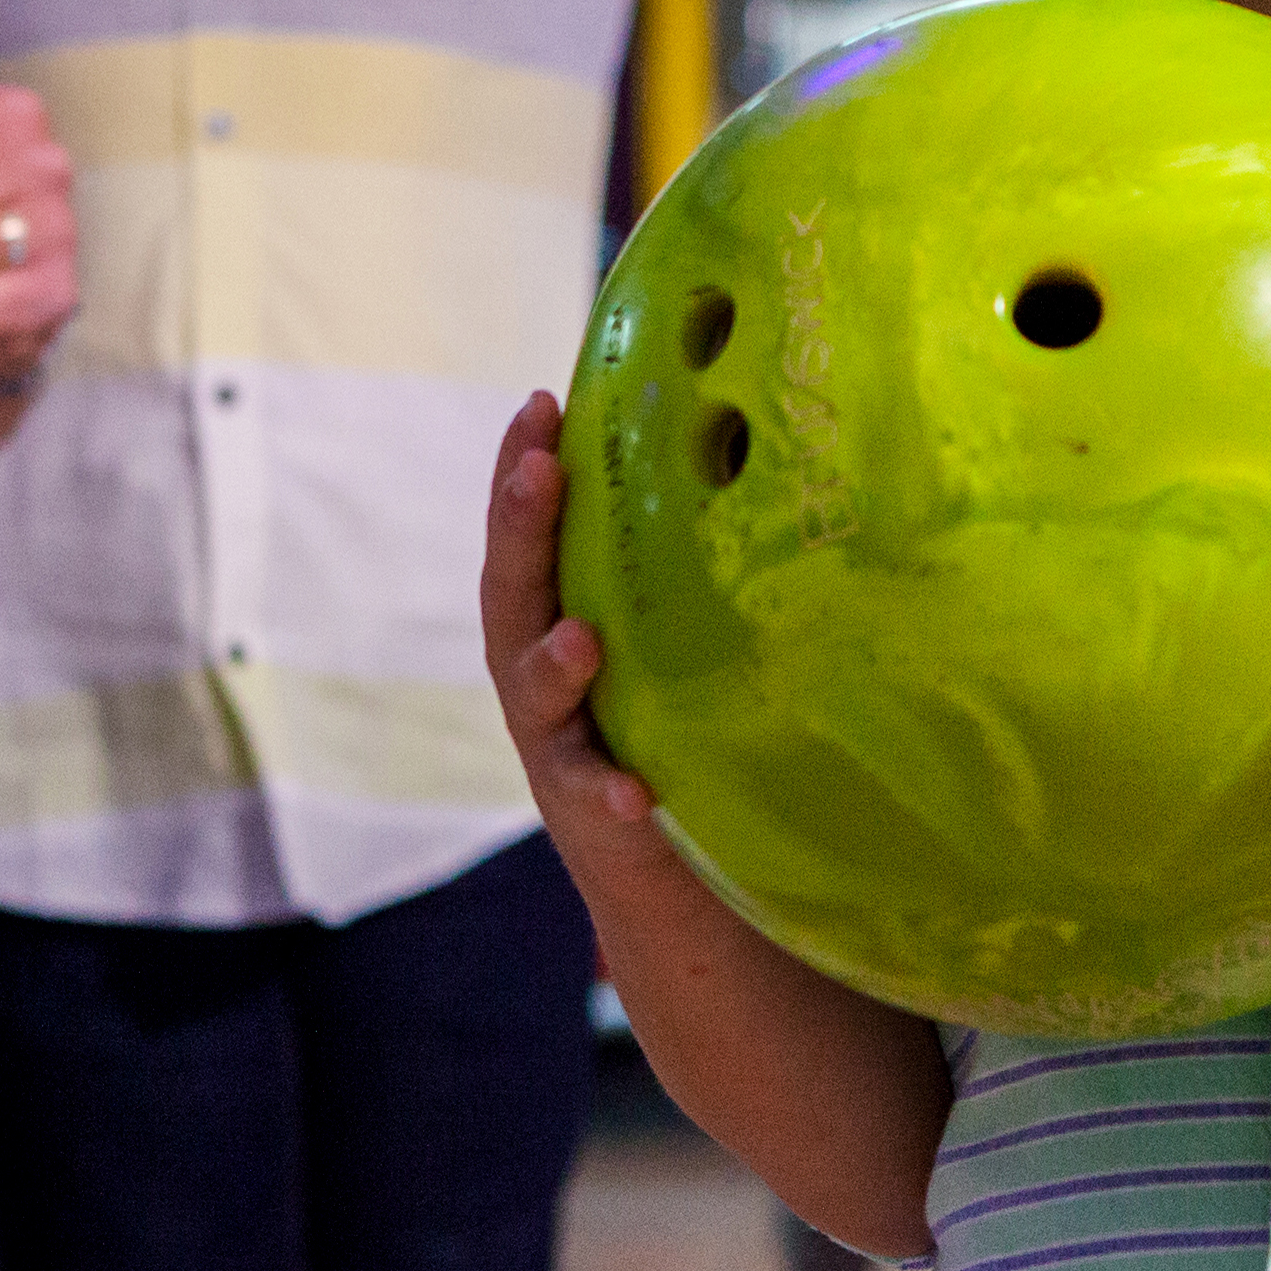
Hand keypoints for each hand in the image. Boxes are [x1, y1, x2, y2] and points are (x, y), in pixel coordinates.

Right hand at [483, 393, 656, 835]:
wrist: (668, 870)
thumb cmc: (675, 721)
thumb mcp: (675, 632)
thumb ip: (687, 562)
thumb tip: (755, 444)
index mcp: (556, 613)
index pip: (531, 529)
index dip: (522, 466)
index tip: (541, 400)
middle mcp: (541, 672)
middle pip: (515, 593)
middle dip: (522, 529)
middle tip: (540, 471)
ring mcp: (558, 744)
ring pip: (536, 695)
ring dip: (553, 663)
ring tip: (579, 640)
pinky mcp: (591, 818)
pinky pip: (596, 801)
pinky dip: (610, 792)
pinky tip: (632, 789)